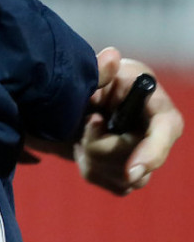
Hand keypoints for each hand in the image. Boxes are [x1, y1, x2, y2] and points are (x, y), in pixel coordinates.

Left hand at [75, 47, 183, 194]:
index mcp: (158, 108)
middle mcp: (158, 137)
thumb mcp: (95, 73)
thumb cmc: (93, 83)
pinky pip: (113, 185)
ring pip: (124, 179)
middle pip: (137, 162)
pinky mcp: (132, 176)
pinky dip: (92, 168)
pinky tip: (86, 147)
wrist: (76, 103)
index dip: (151, 152)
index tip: (131, 170)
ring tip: (85, 131)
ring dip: (93, 155)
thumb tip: (111, 56)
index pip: (165, 132)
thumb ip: (100, 71)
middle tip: (87, 121)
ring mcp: (147, 159)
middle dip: (101, 146)